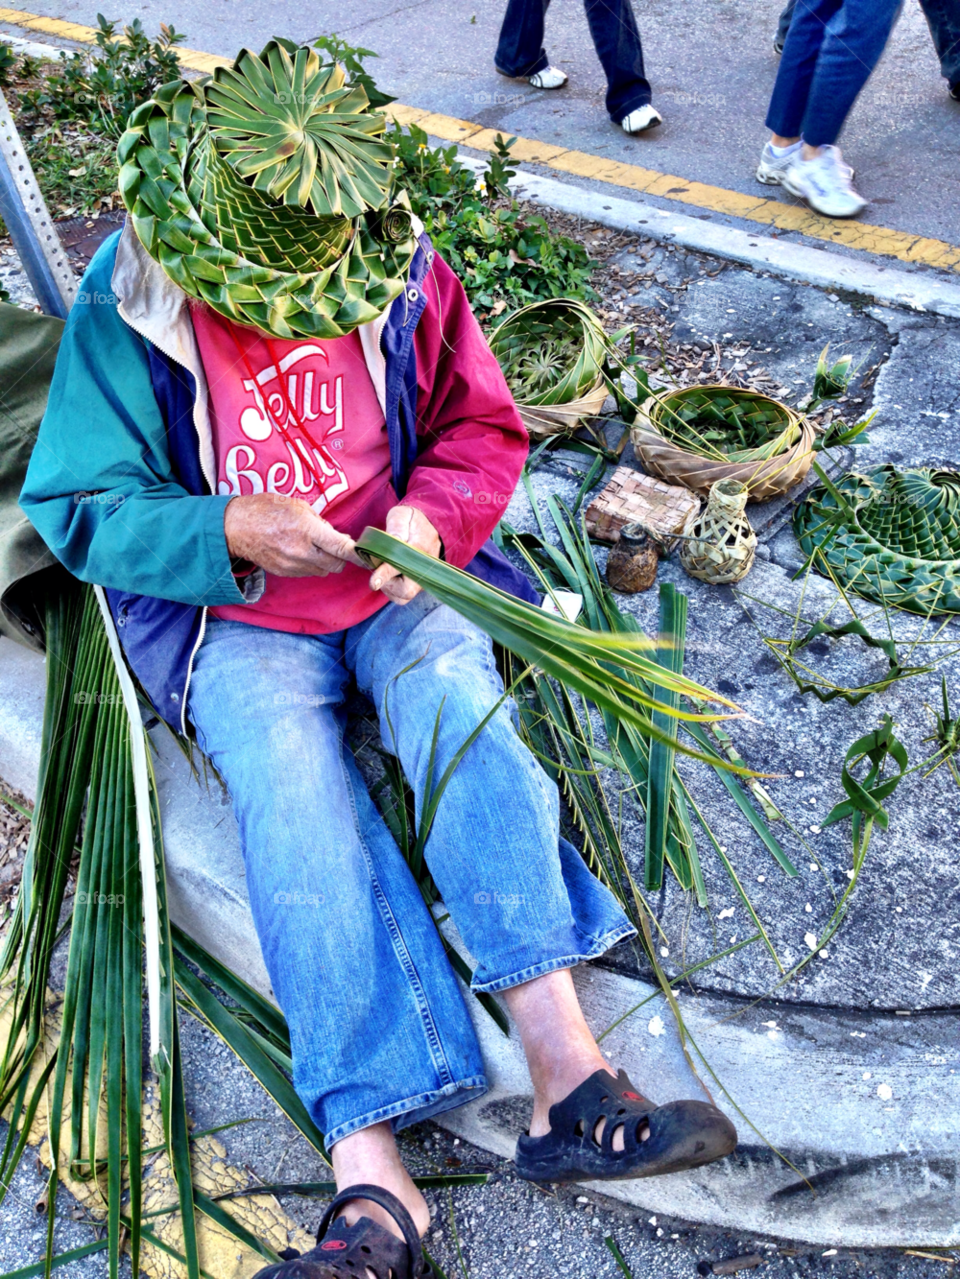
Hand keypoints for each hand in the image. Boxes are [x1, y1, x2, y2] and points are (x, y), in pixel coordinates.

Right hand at [223, 493, 363, 576]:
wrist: (235, 527)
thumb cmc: (265, 509)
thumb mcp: (296, 505)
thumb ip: (319, 522)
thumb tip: (335, 535)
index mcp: (307, 530)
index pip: (340, 547)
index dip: (358, 554)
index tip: (368, 556)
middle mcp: (301, 552)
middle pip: (336, 564)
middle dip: (341, 557)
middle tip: (335, 544)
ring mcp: (292, 565)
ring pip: (323, 571)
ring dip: (326, 561)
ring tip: (313, 545)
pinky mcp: (284, 573)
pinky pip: (307, 572)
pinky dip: (310, 564)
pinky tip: (300, 551)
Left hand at [370, 505, 440, 603]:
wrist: (428, 527)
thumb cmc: (411, 521)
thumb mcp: (403, 515)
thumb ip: (397, 525)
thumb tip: (394, 538)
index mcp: (420, 548)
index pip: (401, 565)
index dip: (385, 574)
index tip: (373, 582)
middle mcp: (424, 568)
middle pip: (406, 590)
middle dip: (387, 584)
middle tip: (378, 569)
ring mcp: (423, 578)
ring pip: (403, 596)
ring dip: (388, 588)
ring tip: (383, 571)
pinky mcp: (418, 585)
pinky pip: (403, 596)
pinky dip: (391, 590)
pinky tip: (387, 576)